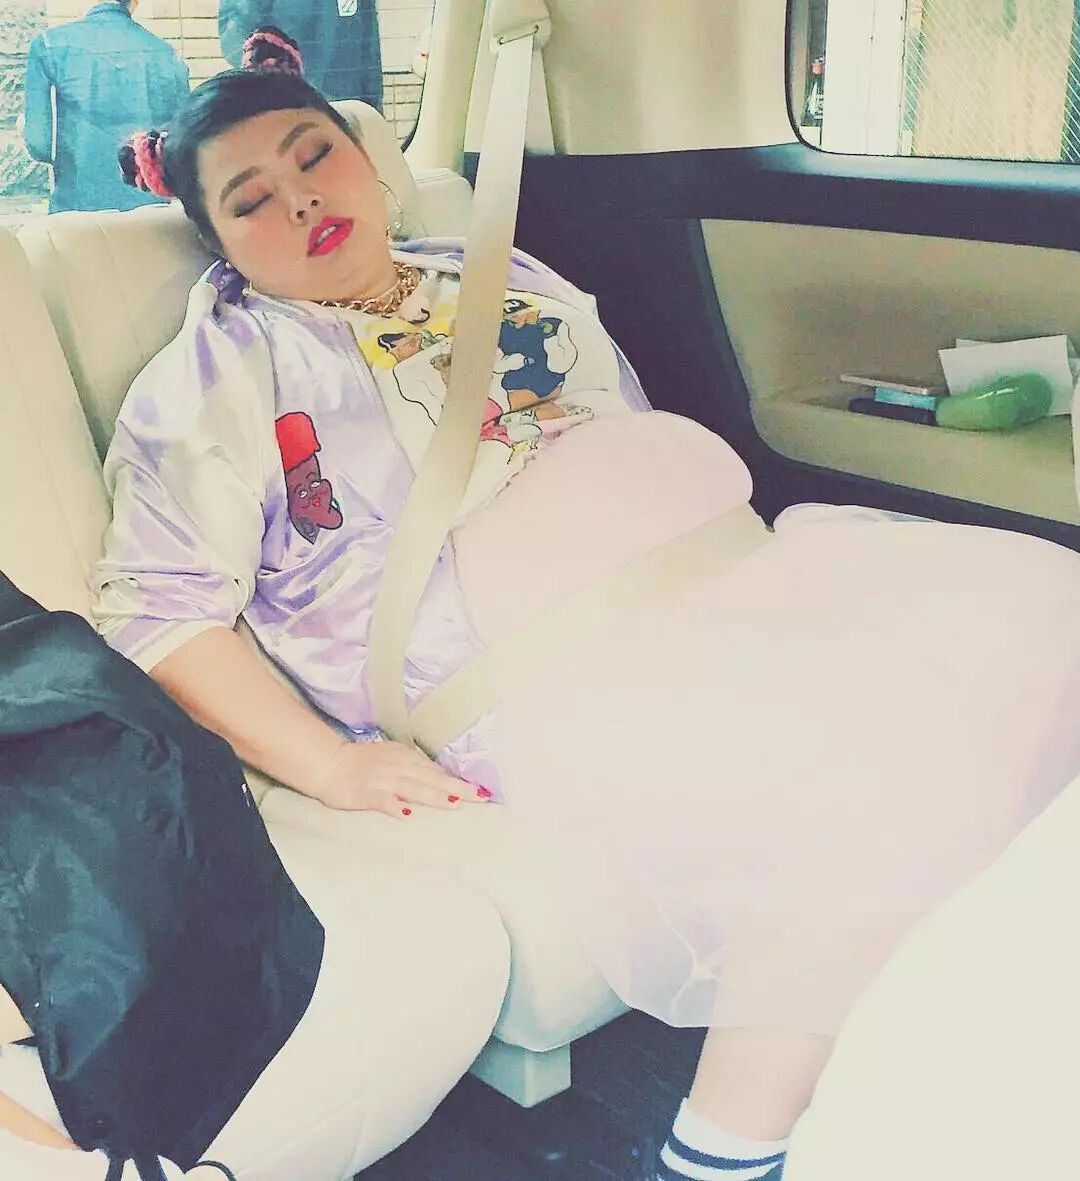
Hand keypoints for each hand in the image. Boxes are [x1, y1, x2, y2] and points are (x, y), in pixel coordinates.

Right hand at [308, 739, 489, 817]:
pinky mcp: (366, 793)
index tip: (481, 790)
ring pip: (413, 788)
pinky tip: (406, 814)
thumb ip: (415, 769)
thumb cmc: (362, 763)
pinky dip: (394, 806)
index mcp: (406, 758)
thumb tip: (439, 779)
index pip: (437, 771)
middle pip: (432, 778)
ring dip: (434, 795)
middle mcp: (398, 767)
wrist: (329, 763)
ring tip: (454, 803)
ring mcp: (383, 779)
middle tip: (480, 797)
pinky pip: (382, 800)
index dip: (458, 780)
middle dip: (457, 787)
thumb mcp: (393, 759)